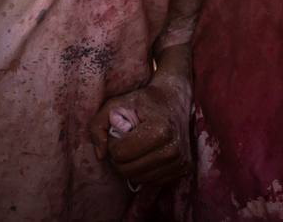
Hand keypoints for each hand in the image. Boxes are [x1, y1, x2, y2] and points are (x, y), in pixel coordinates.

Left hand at [86, 72, 192, 186]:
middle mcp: (173, 149)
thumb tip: (100, 155)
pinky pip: (152, 182)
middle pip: (129, 169)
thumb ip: (99, 125)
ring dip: (130, 165)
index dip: (112, 143)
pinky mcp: (183, 170)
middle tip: (123, 141)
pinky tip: (145, 154)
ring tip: (133, 147)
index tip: (118, 131)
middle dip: (119, 157)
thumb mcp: (115, 104)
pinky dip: (143, 171)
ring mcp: (180, 161)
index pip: (121, 153)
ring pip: (139, 179)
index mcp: (160, 129)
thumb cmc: (143, 101)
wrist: (174, 101)